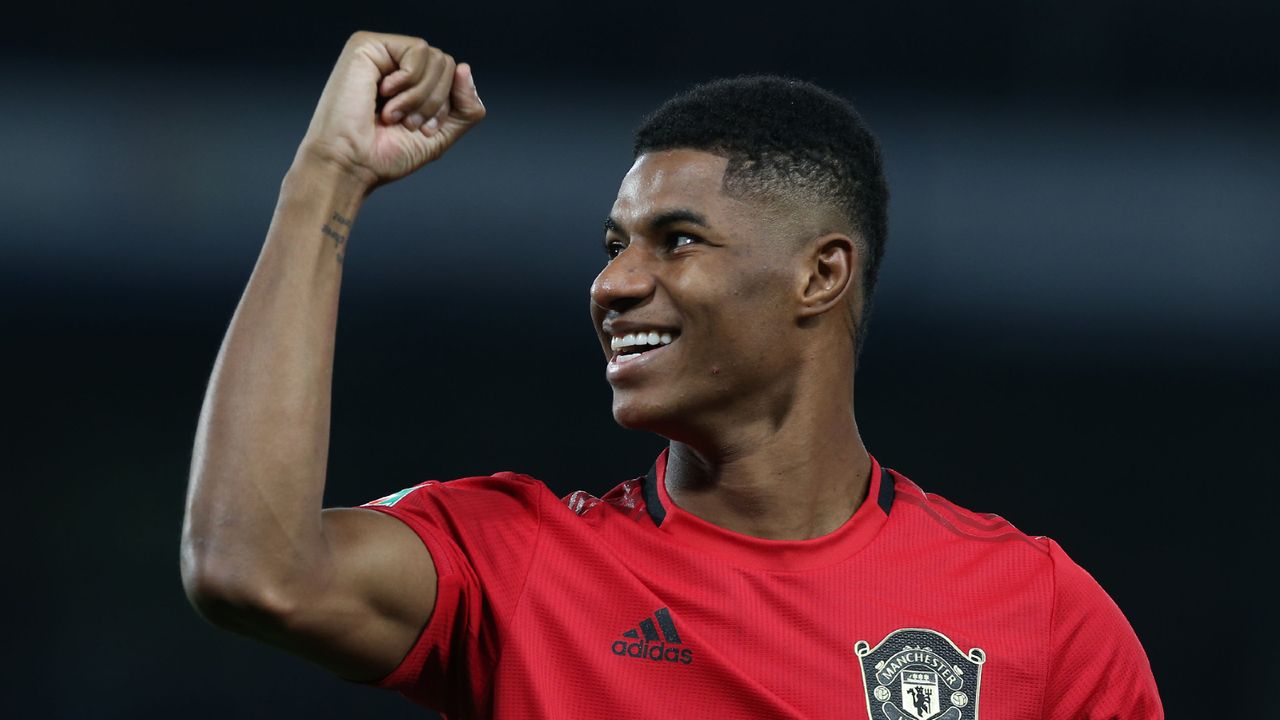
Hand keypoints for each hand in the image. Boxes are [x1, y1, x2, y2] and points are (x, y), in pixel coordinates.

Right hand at [295, 31, 485, 190]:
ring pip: (437, 58)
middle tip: (407, 123)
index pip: (452, 77)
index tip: (422, 130)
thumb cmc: (386, 154)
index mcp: (411, 82)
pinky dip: (409, 81)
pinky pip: (418, 50)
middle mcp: (396, 63)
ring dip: (421, 96)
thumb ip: (466, 106)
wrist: (352, 164)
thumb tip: (465, 68)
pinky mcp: (367, 45)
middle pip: (447, 64)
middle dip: (435, 102)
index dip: (446, 107)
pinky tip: (384, 95)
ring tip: (393, 114)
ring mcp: (382, 52)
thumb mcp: (441, 134)